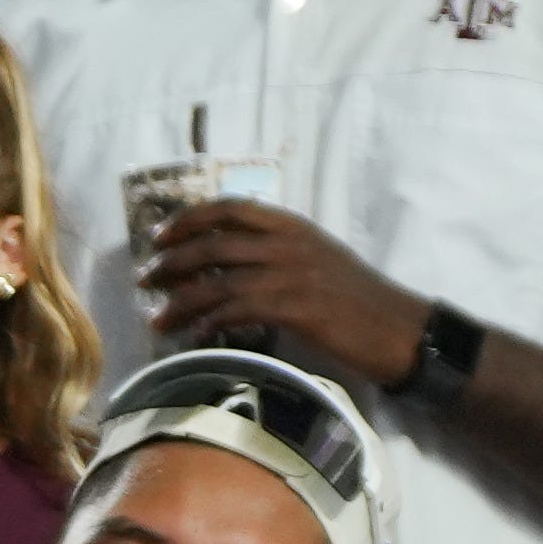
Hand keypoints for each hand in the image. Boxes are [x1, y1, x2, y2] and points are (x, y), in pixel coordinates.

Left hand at [133, 197, 426, 388]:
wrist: (397, 327)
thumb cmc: (354, 298)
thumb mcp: (315, 260)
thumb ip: (274, 252)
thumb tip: (222, 264)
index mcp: (293, 226)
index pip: (231, 208)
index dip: (188, 219)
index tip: (158, 237)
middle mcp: (290, 243)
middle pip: (214, 243)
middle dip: (171, 262)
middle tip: (145, 281)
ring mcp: (293, 274)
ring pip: (219, 280)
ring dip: (180, 301)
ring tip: (157, 319)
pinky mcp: (296, 307)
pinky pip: (238, 310)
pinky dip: (209, 322)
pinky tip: (194, 335)